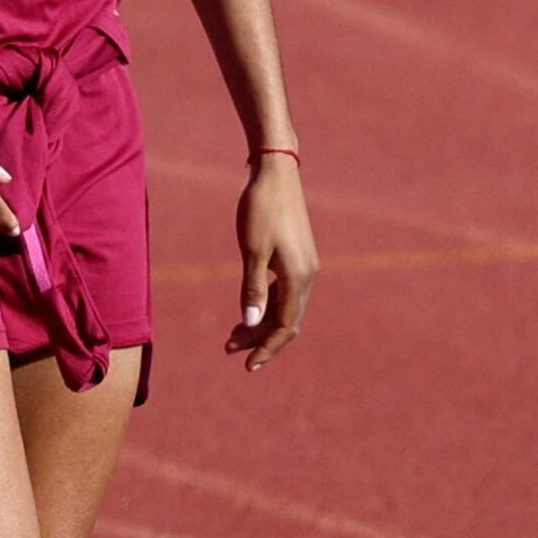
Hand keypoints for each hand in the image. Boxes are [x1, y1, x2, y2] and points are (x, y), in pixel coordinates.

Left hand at [229, 155, 317, 370]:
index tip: (247, 364)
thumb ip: (253, 288)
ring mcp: (305, 266)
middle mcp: (308, 275)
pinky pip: (286, 293)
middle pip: (287, 321)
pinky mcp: (299, 257)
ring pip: (287, 308)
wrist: (275, 172)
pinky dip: (268, 305)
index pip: (285, 326)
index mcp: (298, 277)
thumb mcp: (252, 250)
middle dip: (260, 339)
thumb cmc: (260, 208)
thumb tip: (252, 322)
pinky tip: (250, 309)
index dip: (266, 348)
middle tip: (229, 348)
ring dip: (262, 323)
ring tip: (234, 334)